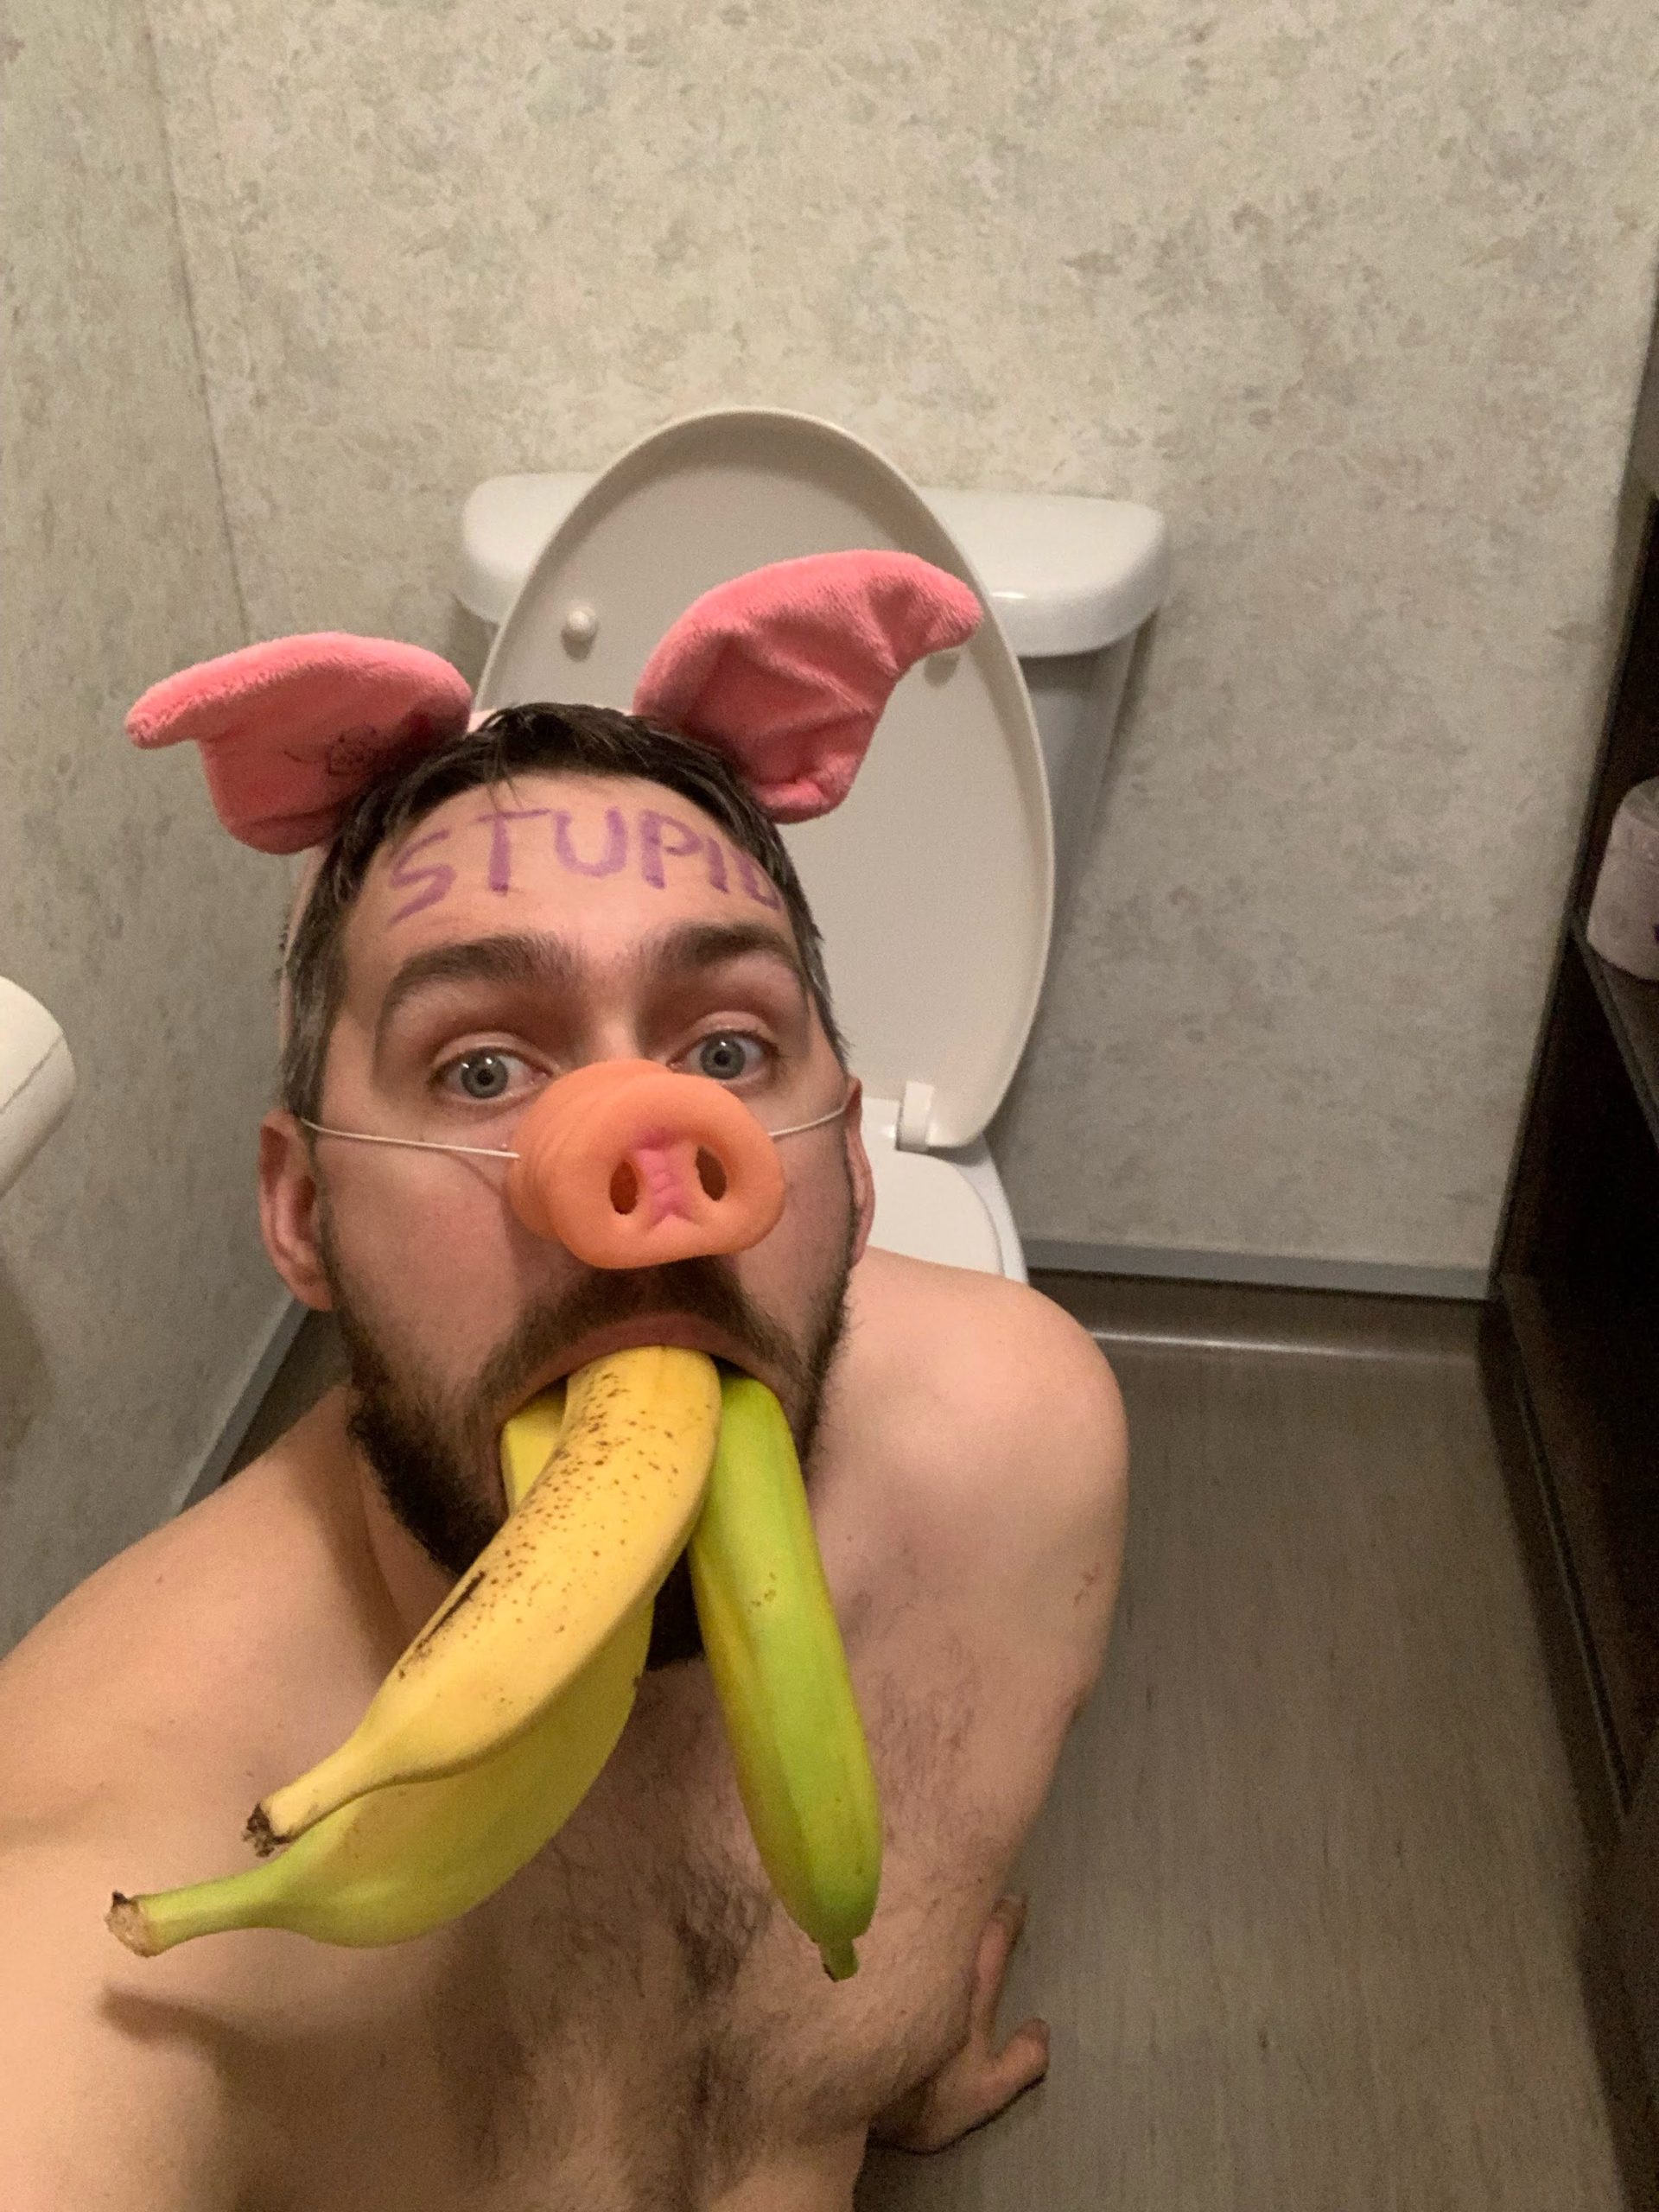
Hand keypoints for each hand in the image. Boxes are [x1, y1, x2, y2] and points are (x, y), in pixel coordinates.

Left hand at [868, 1894, 1049, 2152]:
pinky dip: (888, 1907)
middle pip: (953, 1909)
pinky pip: (877, 1921)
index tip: (1014, 1897)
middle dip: (967, 1889)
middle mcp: (932, 1958)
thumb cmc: (922, 2097)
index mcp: (969, 1984)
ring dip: (926, 1894)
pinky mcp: (856, 1958)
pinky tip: (885, 1901)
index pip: (994, 1936)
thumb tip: (1042, 2025)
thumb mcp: (984, 2092)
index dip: (1007, 1914)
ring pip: (915, 1909)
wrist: (846, 2097)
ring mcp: (892, 1957)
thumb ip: (1021, 2061)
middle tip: (974, 1872)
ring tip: (933, 1884)